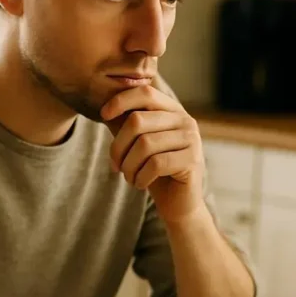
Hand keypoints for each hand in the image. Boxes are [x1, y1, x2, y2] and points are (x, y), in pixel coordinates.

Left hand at [101, 85, 203, 222]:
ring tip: (129, 177)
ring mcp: (192, 139)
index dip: (121, 100)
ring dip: (129, 166)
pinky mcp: (192, 160)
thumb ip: (126, 124)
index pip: (145, 93)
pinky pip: (156, 163)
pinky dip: (140, 177)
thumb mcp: (137, 144)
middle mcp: (185, 120)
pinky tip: (140, 184)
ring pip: (145, 144)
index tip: (103, 116)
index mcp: (172, 110)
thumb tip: (103, 107)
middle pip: (138, 120)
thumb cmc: (155, 171)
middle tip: (116, 166)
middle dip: (118, 146)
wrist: (178, 203)